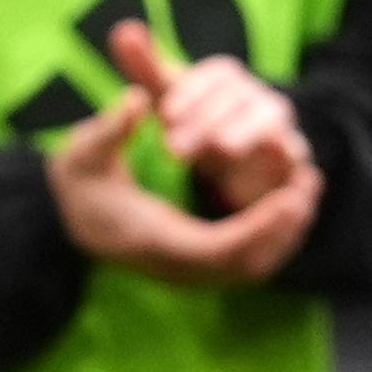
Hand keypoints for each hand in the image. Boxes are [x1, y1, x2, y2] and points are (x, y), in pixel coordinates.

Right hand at [45, 90, 322, 290]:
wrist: (62, 219)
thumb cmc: (77, 185)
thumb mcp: (81, 153)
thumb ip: (107, 129)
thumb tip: (134, 101)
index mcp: (153, 241)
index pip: (221, 248)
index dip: (260, 225)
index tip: (290, 196)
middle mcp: (175, 266)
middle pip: (246, 265)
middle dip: (283, 229)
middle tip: (308, 187)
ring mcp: (186, 271)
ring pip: (250, 267)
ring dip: (283, 234)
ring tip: (306, 191)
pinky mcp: (194, 264)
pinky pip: (242, 261)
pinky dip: (270, 237)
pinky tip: (286, 205)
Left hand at [107, 20, 307, 208]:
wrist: (233, 169)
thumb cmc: (197, 123)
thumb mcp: (169, 98)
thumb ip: (147, 67)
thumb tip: (123, 30)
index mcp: (229, 80)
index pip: (217, 74)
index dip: (193, 91)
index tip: (165, 114)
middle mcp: (257, 97)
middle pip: (241, 95)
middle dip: (208, 118)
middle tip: (173, 146)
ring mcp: (279, 126)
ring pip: (271, 118)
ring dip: (245, 132)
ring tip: (221, 149)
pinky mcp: (291, 160)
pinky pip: (294, 153)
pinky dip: (284, 154)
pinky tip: (264, 162)